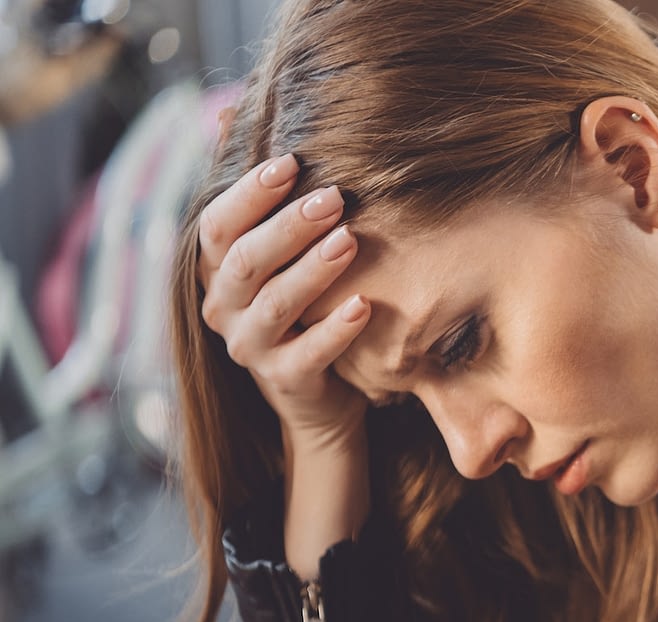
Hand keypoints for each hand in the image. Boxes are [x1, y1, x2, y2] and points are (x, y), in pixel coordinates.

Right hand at [196, 154, 370, 449]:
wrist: (320, 395)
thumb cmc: (303, 308)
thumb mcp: (280, 254)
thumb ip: (261, 198)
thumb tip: (234, 110)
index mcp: (216, 270)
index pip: (218, 223)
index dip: (250, 192)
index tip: (292, 162)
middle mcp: (223, 308)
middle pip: (246, 260)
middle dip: (289, 226)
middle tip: (333, 197)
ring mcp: (250, 348)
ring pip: (276, 304)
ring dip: (313, 270)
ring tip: (350, 240)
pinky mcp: (285, 381)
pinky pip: (308, 354)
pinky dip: (335, 329)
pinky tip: (362, 304)